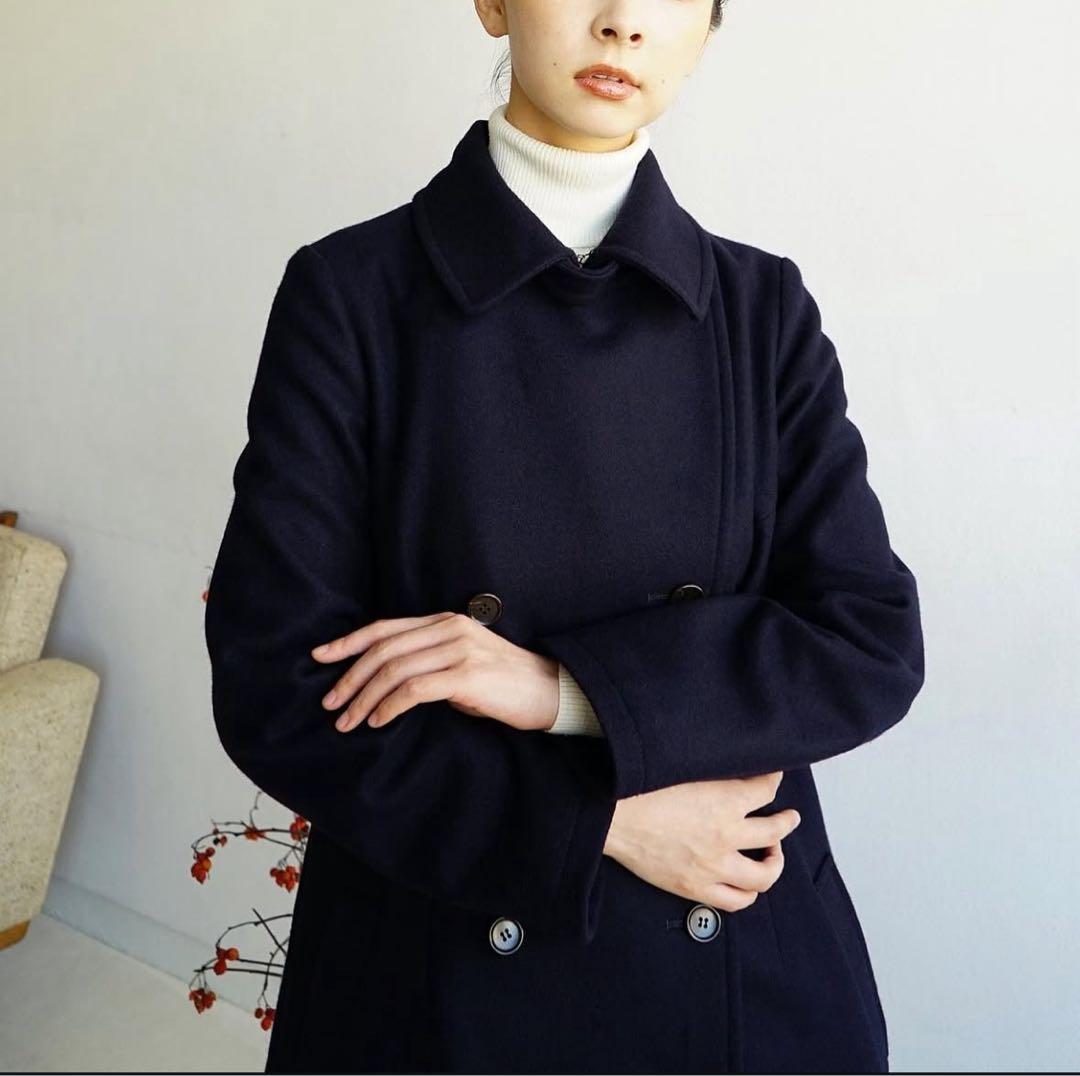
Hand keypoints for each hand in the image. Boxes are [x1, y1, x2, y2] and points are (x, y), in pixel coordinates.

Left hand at [311, 612, 560, 732]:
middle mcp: (450, 628)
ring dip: (364, 698)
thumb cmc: (505, 684)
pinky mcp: (468, 675)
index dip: (349, 641)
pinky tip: (378, 722)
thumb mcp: (464, 663)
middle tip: (331, 704)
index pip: (386, 627)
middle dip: (350, 677)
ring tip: (349, 722)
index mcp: (446, 622)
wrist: (551, 691)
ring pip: (394, 669)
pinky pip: (414, 689)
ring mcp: (460, 649)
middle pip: (384, 648)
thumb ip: (431, 662)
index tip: (320, 657)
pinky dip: (389, 706)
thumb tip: (393, 684)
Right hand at [602, 770, 800, 910]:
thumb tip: (733, 772)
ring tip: (772, 855)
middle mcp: (726, 835)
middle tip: (788, 818)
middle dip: (786, 823)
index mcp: (725, 800)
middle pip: (775, 832)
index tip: (774, 776)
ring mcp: (713, 866)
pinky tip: (745, 882)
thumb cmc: (640, 788)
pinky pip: (736, 901)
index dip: (774, 779)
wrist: (613, 817)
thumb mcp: (685, 769)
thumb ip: (714, 774)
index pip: (766, 789)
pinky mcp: (696, 887)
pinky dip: (748, 893)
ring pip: (764, 875)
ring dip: (774, 864)